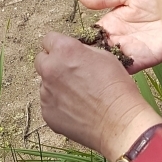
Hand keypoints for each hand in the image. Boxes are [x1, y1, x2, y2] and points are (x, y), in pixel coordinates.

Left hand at [35, 32, 161, 161]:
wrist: (120, 122)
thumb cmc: (117, 88)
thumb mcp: (104, 56)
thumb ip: (81, 51)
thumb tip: (73, 54)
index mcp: (64, 50)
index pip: (48, 39)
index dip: (58, 46)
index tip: (65, 54)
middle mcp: (50, 69)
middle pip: (41, 60)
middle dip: (52, 64)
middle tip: (69, 74)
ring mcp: (46, 92)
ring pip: (45, 84)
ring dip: (56, 86)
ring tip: (78, 97)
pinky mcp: (47, 112)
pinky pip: (49, 104)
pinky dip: (58, 105)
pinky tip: (76, 110)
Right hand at [79, 0, 161, 71]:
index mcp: (113, 22)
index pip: (94, 34)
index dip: (83, 39)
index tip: (70, 44)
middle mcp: (120, 37)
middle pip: (100, 50)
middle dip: (90, 55)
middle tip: (77, 57)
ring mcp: (132, 49)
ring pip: (111, 60)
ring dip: (102, 63)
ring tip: (88, 65)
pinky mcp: (146, 57)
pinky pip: (130, 66)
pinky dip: (119, 69)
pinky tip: (108, 68)